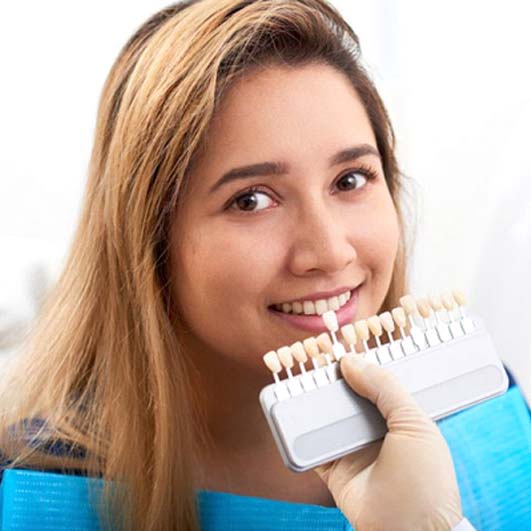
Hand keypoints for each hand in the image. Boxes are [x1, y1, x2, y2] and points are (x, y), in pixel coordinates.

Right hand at [314, 355, 462, 530]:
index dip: (360, 362)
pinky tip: (291, 406)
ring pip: (328, 414)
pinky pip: (311, 443)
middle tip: (314, 354)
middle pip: (348, 394)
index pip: (377, 381)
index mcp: (400, 416)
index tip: (342, 343)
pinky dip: (299, 428)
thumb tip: (351, 362)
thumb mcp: (414, 424)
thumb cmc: (425, 482)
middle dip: (331, 375)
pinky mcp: (333, 467)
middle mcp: (375, 429)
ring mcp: (353, 448)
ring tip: (298, 371)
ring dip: (312, 395)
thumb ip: (386, 388)